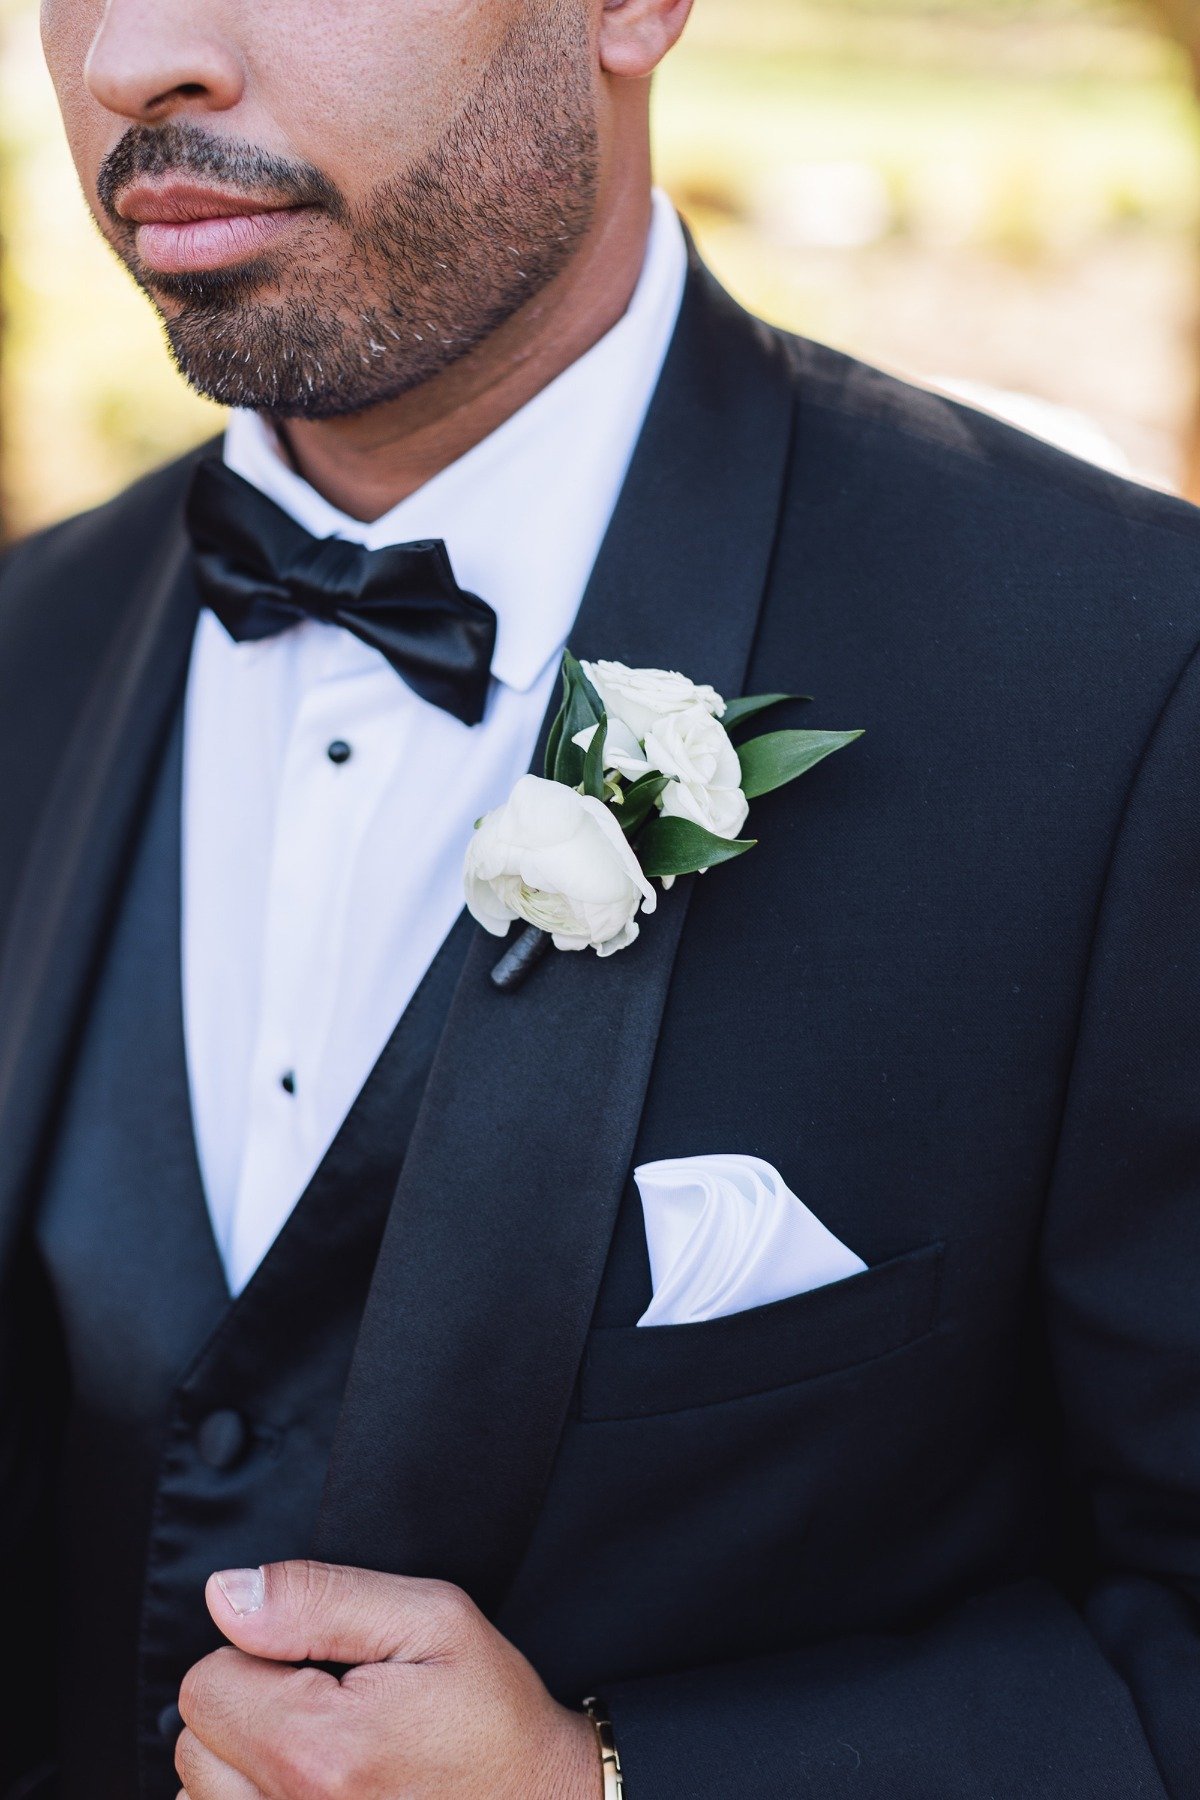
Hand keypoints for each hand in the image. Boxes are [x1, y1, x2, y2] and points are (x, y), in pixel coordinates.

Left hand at [174, 1559, 598, 1799]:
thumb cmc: (493, 1718)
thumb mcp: (431, 1619)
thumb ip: (319, 1597)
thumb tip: (225, 1594)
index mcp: (320, 1754)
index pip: (205, 1683)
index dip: (260, 1656)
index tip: (322, 1667)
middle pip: (195, 1745)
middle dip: (247, 1713)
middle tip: (329, 1710)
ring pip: (201, 1796)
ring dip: (245, 1769)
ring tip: (325, 1759)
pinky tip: (314, 1791)